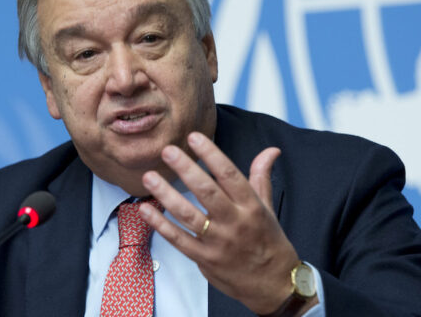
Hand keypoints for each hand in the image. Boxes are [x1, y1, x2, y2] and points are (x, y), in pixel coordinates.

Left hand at [139, 132, 300, 313]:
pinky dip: (161, 225)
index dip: (211, 154)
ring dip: (166, 195)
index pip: (230, 175)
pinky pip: (179, 240)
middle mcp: (235, 223)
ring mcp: (218, 243)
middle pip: (207, 192)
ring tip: (149, 177)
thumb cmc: (269, 242)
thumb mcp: (268, 208)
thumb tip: (270, 150)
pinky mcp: (205, 259)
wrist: (274, 284)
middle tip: (167, 151)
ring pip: (189, 215)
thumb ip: (261, 176)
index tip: (194, 137)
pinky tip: (146, 210)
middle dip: (186, 170)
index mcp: (251, 207)